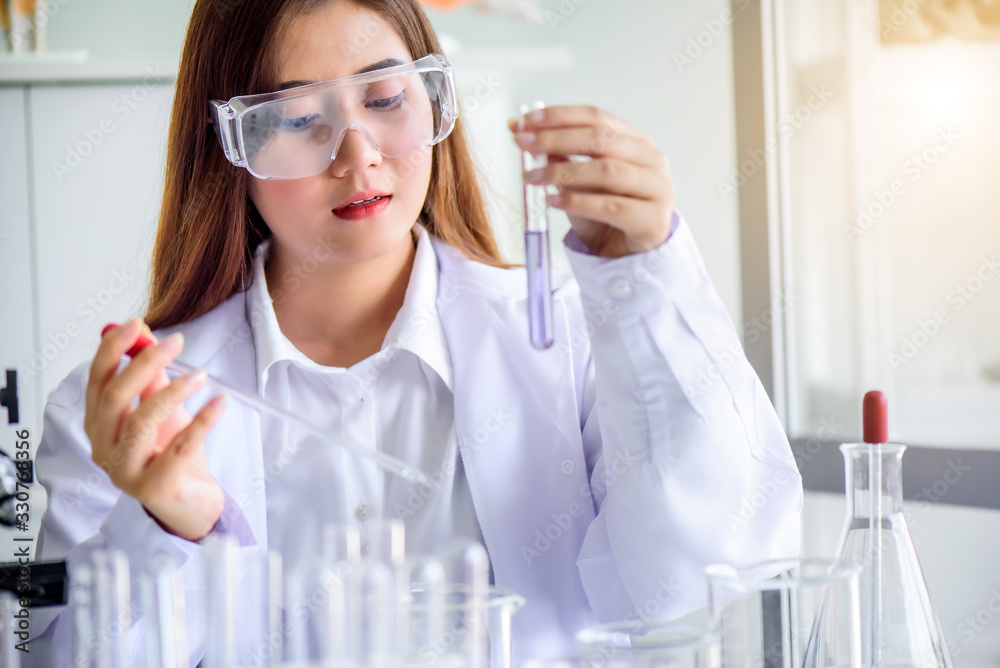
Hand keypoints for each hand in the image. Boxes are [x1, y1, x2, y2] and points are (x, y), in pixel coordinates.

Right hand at [84, 318, 225, 540]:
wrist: (191, 505)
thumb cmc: (172, 457)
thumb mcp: (162, 413)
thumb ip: (151, 381)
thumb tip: (147, 338)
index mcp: (99, 426)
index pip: (97, 381)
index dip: (113, 350)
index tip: (136, 324)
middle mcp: (104, 449)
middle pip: (115, 398)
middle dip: (144, 364)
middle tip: (175, 342)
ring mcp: (125, 472)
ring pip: (141, 423)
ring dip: (172, 392)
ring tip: (200, 374)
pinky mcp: (154, 488)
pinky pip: (179, 449)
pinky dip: (201, 422)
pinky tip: (220, 401)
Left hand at [511, 105, 675, 257]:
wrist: (627, 256)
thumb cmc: (604, 215)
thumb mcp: (577, 182)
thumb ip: (558, 157)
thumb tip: (524, 133)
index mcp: (635, 141)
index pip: (597, 117)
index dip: (560, 116)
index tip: (526, 121)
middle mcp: (651, 159)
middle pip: (601, 139)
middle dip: (556, 139)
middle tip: (524, 145)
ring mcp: (657, 188)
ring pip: (608, 171)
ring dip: (564, 172)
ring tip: (533, 178)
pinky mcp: (653, 219)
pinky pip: (611, 207)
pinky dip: (577, 202)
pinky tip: (553, 202)